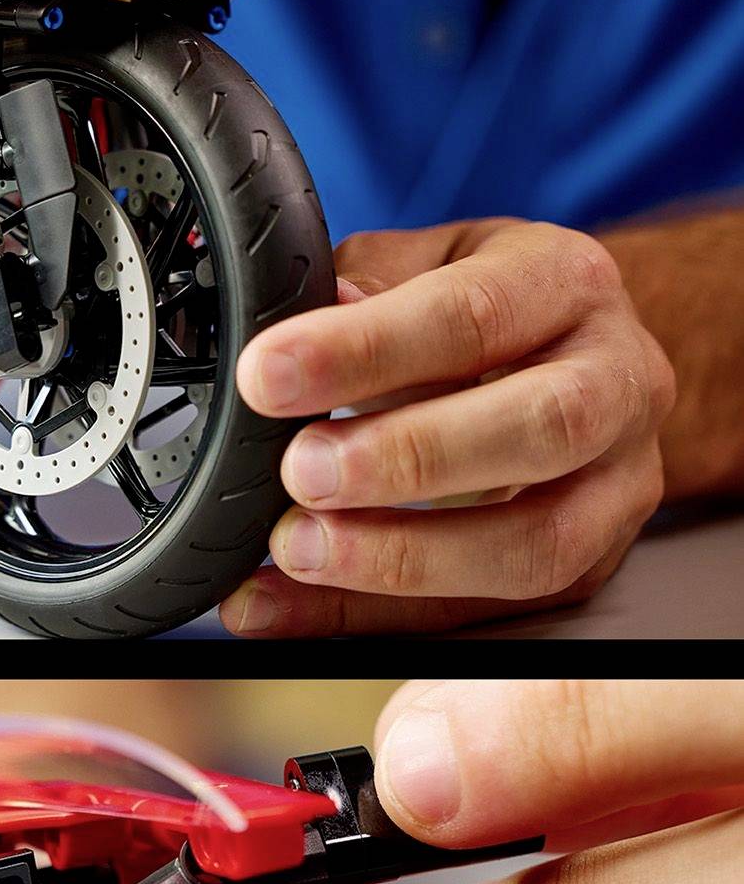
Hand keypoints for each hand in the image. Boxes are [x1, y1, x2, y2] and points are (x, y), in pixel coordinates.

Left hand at [221, 220, 675, 635]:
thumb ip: (365, 288)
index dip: (365, 349)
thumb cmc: (479, 310)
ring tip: (296, 548)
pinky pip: (481, 613)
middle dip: (407, 459)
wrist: (567, 361)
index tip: (267, 377)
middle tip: (302, 471)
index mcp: (566, 284)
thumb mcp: (424, 266)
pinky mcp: (586, 568)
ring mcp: (617, 484)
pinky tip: (282, 609)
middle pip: (540, 428)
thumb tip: (301, 327)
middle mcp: (617, 381)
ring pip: (536, 545)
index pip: (472, 315)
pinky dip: (368, 617)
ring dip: (402, 558)